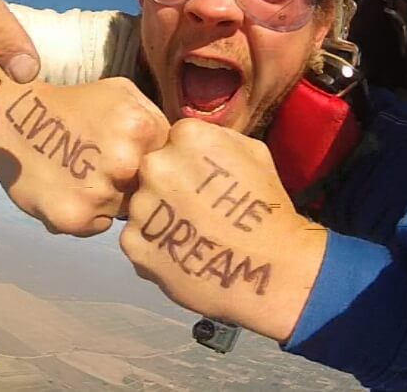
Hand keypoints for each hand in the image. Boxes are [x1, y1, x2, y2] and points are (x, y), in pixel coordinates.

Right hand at [0, 71, 169, 236]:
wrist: (12, 118)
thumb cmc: (74, 104)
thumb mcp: (122, 94)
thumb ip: (156, 122)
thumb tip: (183, 154)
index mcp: (142, 127)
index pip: (169, 162)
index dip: (152, 161)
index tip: (133, 155)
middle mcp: (125, 162)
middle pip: (149, 190)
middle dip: (134, 183)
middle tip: (106, 166)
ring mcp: (100, 193)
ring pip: (124, 212)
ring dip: (110, 200)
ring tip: (84, 175)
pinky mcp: (74, 219)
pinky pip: (96, 227)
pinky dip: (85, 214)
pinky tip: (68, 189)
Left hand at [120, 119, 326, 341]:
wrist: (272, 270)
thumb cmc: (267, 210)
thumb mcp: (254, 152)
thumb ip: (216, 138)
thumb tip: (193, 141)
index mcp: (187, 137)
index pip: (173, 140)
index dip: (189, 162)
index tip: (205, 182)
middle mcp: (157, 165)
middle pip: (152, 169)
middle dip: (169, 185)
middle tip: (196, 208)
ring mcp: (142, 205)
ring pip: (142, 203)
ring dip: (159, 215)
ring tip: (192, 234)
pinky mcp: (133, 242)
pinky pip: (138, 237)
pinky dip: (154, 246)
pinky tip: (181, 254)